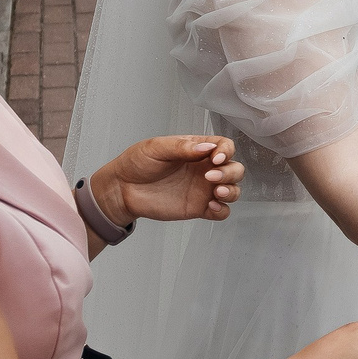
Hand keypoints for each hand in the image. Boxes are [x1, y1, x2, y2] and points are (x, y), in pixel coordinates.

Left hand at [94, 136, 243, 224]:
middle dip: (230, 172)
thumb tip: (205, 148)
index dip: (226, 151)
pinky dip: (223, 210)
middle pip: (235, 169)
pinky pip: (221, 212)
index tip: (216, 158)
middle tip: (211, 176)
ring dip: (232, 191)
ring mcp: (203, 189)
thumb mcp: (156, 147)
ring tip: (217, 192)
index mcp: (197, 150)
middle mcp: (204, 168)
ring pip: (233, 190)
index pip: (224, 146)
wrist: (122, 189)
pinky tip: (211, 207)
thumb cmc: (137, 163)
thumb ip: (181, 147)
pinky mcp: (198, 208)